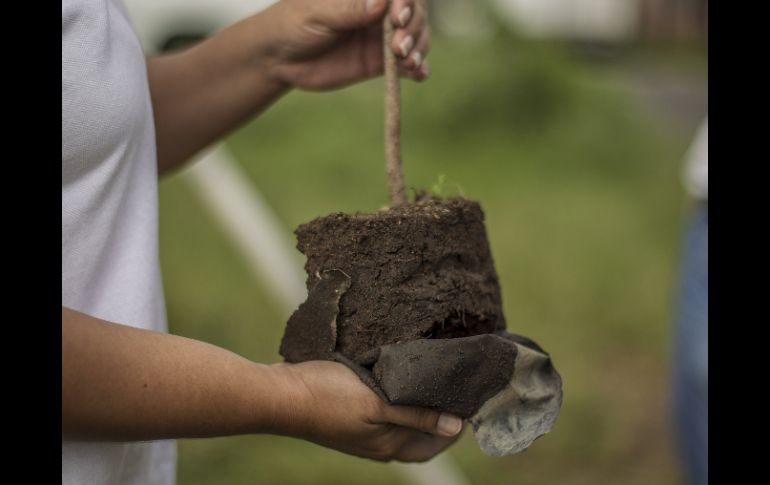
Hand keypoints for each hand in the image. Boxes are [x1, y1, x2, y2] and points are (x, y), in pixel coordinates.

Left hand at [264, 0, 429, 89]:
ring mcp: (381, 37)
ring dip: (419, 49)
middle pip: (414, 13)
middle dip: (414, 29)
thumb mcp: (318, 13)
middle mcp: (379, 11)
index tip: (398, 18)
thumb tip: (381, 2)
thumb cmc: (293, 24)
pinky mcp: (380, 62)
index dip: (407, 2)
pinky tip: (418, 74)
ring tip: (408, 63)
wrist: (279, 58)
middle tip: (398, 48)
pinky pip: (407, 64)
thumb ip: (349, 9)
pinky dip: (418, 69)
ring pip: (416, 37)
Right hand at [270, 360, 462, 461]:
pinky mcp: (349, 418)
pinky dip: (398, 401)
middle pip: (422, 436)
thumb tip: (456, 427)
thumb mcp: (377, 403)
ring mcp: (362, 434)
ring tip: (431, 381)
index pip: (436, 442)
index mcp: (389, 445)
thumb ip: (415, 415)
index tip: (472, 398)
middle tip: (455, 388)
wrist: (281, 396)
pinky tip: (396, 381)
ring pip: (403, 424)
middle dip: (441, 417)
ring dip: (419, 407)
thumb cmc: (328, 398)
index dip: (457, 424)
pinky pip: (385, 414)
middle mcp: (379, 445)